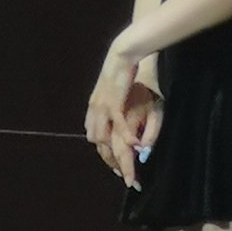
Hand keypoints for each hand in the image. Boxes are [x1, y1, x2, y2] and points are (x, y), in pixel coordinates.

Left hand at [84, 39, 142, 187]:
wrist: (121, 55)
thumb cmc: (123, 74)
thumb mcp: (117, 95)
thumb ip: (117, 112)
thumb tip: (120, 123)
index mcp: (94, 110)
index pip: (96, 139)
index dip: (106, 156)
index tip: (118, 169)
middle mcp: (95, 112)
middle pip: (100, 145)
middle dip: (113, 162)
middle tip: (127, 175)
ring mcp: (102, 109)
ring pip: (107, 140)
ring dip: (119, 154)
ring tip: (132, 166)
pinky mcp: (112, 103)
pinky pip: (119, 126)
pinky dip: (127, 137)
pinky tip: (137, 146)